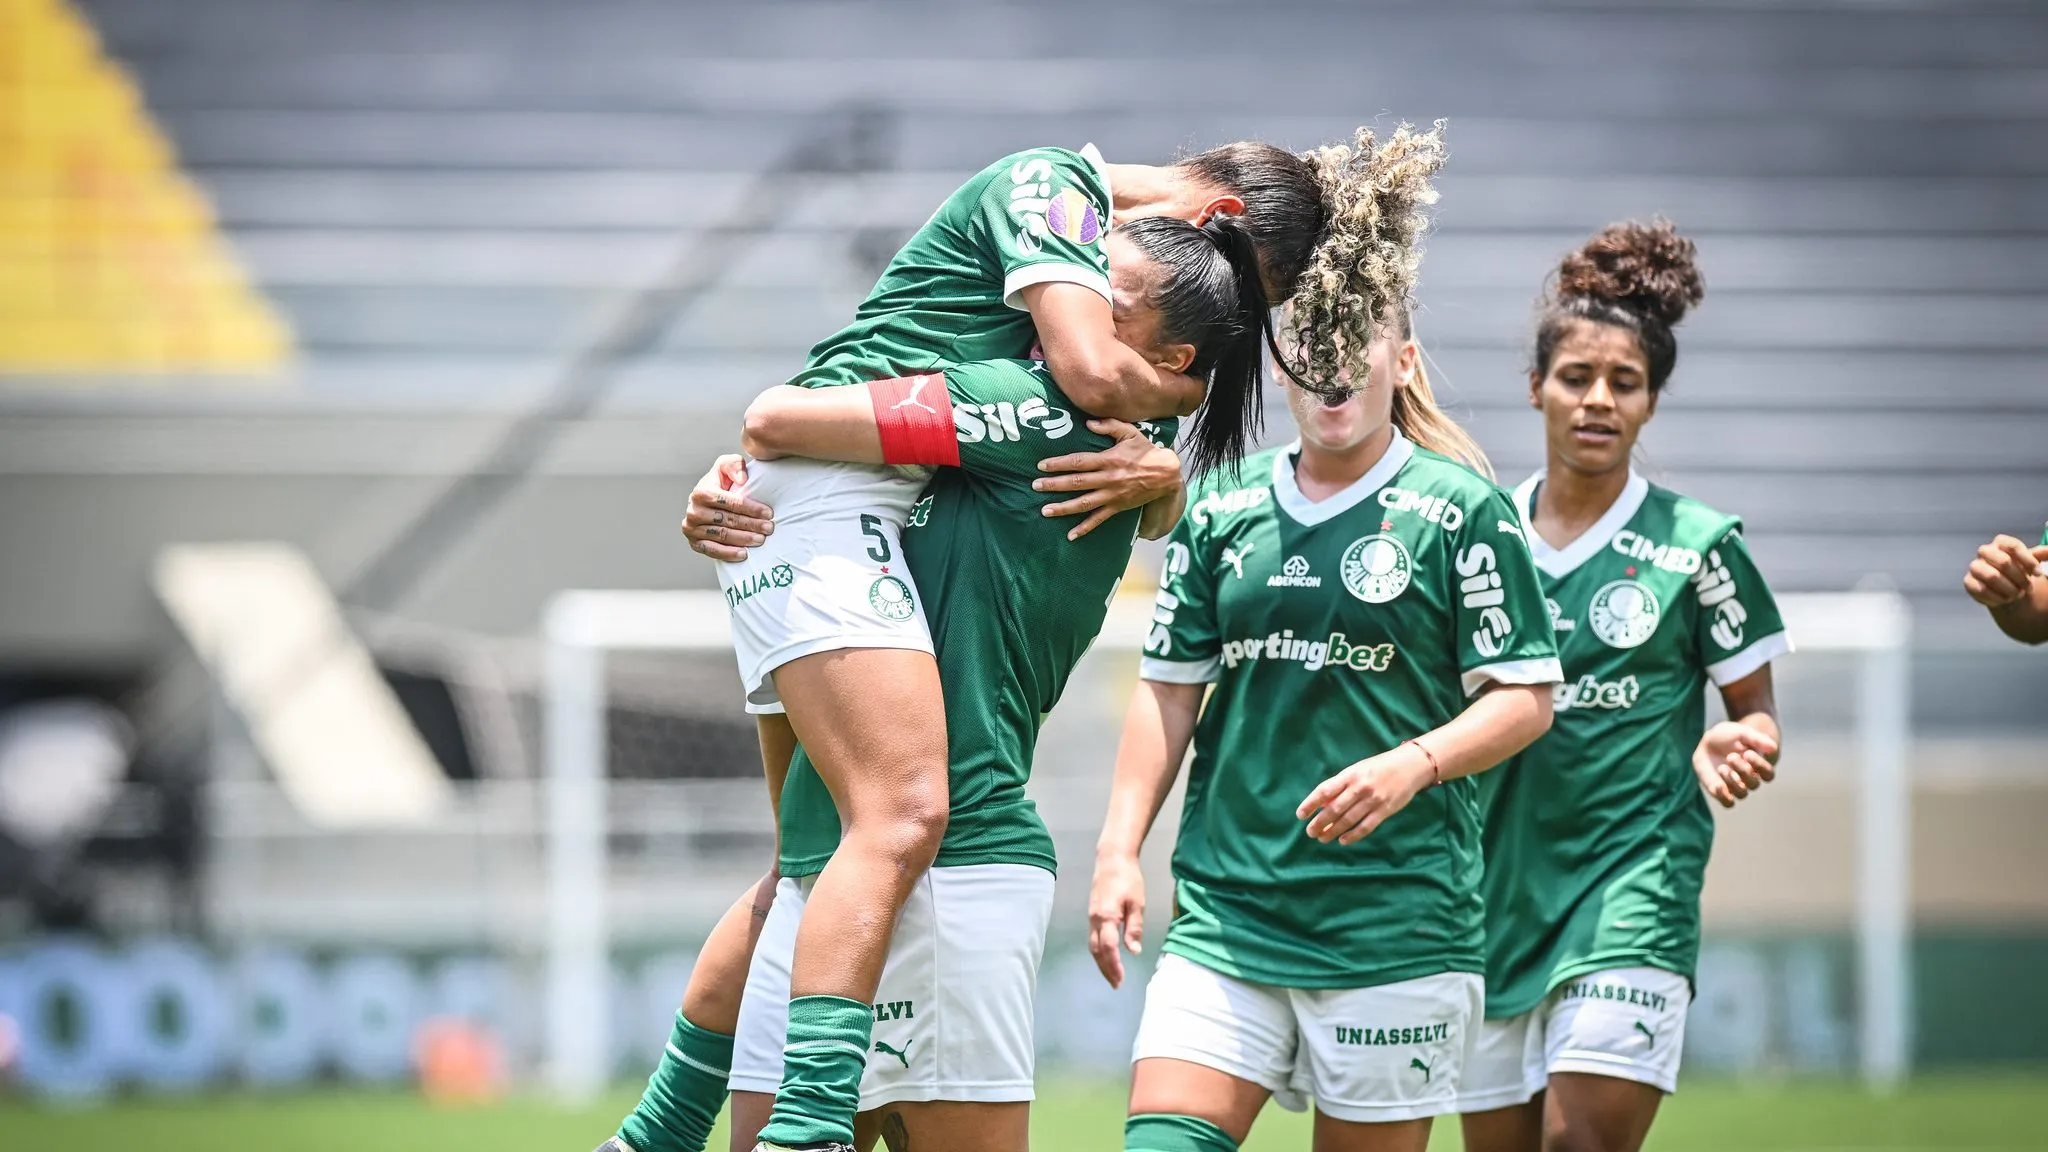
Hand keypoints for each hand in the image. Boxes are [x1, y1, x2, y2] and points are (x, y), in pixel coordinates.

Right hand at [681, 454, 773, 561]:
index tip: (768, 513)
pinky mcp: (694, 542)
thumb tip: (742, 479)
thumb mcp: (726, 465)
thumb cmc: (721, 482)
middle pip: (727, 520)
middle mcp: (693, 510)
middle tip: (769, 529)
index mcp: (701, 492)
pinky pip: (711, 550)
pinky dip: (728, 553)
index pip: (731, 502)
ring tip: (760, 540)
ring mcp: (692, 528)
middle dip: (751, 525)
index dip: (751, 508)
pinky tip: (743, 554)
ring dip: (743, 539)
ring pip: (721, 535)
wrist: (707, 499)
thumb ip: (734, 464)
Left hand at [1032, 420, 1183, 540]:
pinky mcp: (1117, 507)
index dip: (1059, 464)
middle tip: (1035, 486)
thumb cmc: (1145, 451)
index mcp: (1108, 459)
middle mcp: (1108, 479)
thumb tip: (1088, 423)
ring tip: (1045, 510)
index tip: (1041, 465)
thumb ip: (1109, 426)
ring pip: (1084, 503)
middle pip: (1076, 483)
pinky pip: (1099, 519)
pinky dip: (1085, 528)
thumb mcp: (1130, 432)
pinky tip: (1071, 535)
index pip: (1078, 462)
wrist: (1166, 474)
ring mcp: (1112, 495)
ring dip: (1063, 508)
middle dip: (1054, 485)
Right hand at [1087, 852, 1146, 988]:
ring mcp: (1091, 917)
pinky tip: (1107, 956)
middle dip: (1105, 969)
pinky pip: (1093, 937)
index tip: (1121, 980)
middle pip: (1096, 951)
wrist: (1112, 858)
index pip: (1108, 948)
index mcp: (1106, 917)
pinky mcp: (1092, 913)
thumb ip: (1134, 928)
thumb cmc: (1128, 879)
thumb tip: (1133, 951)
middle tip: (1116, 984)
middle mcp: (1094, 919)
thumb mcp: (1137, 903)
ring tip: (1112, 975)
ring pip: (1092, 945)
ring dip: (1101, 962)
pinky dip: (1099, 951)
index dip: (1114, 966)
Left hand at [1296, 744, 1433, 844]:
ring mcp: (1373, 800)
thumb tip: (1322, 803)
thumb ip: (1341, 785)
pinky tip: (1343, 840)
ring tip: (1322, 838)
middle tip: (1310, 832)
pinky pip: (1365, 827)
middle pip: (1334, 809)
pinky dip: (1353, 836)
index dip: (1310, 803)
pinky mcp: (1385, 811)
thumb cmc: (1379, 767)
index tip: (1300, 815)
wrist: (1410, 766)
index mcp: (1350, 775)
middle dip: (1320, 823)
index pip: (1324, 790)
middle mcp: (1360, 787)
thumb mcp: (1358, 770)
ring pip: (1348, 820)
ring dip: (1333, 831)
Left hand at [1692, 721, 1779, 807]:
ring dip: (1733, 782)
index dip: (1759, 765)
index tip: (1747, 753)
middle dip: (1742, 770)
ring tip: (1722, 767)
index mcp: (1759, 766)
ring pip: (1742, 794)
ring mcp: (1736, 786)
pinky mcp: (1721, 790)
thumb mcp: (1743, 733)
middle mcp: (1750, 779)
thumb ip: (1758, 740)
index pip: (1768, 774)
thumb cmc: (1731, 737)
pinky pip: (1727, 802)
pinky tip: (1718, 785)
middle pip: (1754, 784)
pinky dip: (1724, 797)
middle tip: (1731, 757)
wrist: (1710, 741)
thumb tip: (1773, 748)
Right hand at [1964, 536, 2047, 608]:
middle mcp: (1985, 551)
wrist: (2005, 587)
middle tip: (2028, 588)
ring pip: (1992, 577)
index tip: (2038, 573)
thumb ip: (2041, 555)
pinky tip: (2004, 600)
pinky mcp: (1968, 582)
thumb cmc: (2020, 571)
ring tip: (2017, 595)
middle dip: (2019, 578)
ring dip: (2009, 589)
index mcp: (2001, 543)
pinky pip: (1982, 590)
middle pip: (2003, 561)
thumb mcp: (2032, 561)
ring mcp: (1975, 566)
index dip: (2028, 561)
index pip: (2013, 546)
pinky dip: (1997, 598)